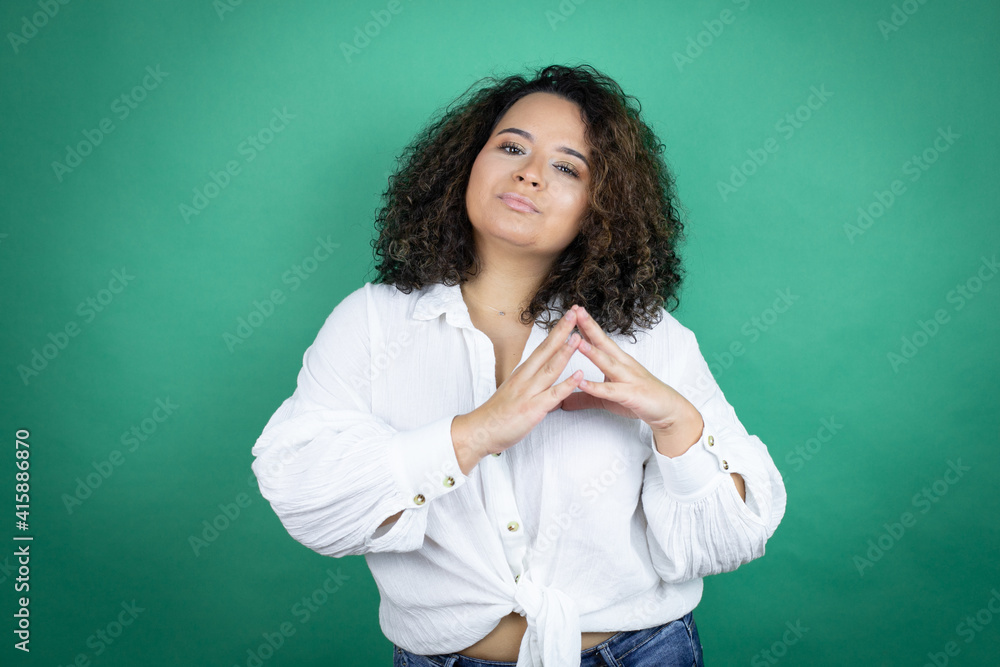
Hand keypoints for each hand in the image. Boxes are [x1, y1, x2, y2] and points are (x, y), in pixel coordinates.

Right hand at [451, 308, 584, 471]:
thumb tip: (539, 376)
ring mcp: (528, 392)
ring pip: (550, 369)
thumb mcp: (513, 391)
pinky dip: (567, 384)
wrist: (479, 431)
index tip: (567, 317)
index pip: (542, 347)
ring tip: (578, 337)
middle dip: (561, 331)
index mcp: (522, 373)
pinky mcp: (532, 409)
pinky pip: (553, 395)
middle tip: (574, 313)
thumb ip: (528, 382)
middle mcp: (525, 378)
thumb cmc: (497, 414)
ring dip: (565, 352)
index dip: (556, 332)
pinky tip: (579, 374)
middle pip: (546, 350)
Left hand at [559, 305, 703, 456]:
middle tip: (575, 311)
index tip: (572, 310)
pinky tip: (581, 382)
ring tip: (577, 341)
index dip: (585, 325)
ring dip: (592, 352)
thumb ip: (585, 397)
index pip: (599, 339)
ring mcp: (628, 378)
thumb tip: (563, 400)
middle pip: (603, 342)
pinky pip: (610, 391)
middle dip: (589, 326)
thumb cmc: (639, 398)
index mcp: (617, 360)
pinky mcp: (631, 395)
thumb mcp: (607, 398)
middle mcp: (623, 364)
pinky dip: (596, 386)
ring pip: (607, 363)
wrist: (669, 410)